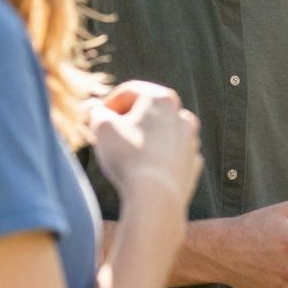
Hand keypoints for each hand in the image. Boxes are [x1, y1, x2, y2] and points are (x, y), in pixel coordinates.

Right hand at [91, 81, 201, 213]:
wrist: (157, 197)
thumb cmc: (128, 157)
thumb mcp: (102, 128)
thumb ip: (96, 112)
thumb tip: (94, 108)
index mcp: (162, 99)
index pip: (130, 91)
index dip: (109, 102)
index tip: (97, 117)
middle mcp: (182, 115)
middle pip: (149, 111)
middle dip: (127, 120)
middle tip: (109, 134)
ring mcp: (191, 140)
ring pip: (163, 132)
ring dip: (145, 138)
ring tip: (126, 152)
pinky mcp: (193, 163)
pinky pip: (172, 154)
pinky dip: (159, 157)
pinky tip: (144, 169)